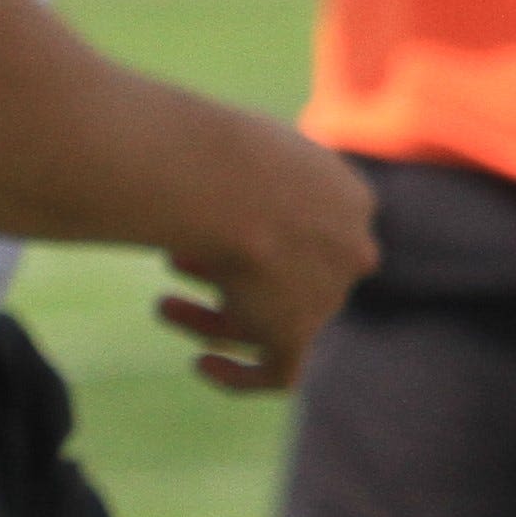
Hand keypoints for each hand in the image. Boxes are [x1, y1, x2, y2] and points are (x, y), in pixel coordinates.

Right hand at [160, 117, 377, 392]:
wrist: (229, 182)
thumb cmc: (216, 151)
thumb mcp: (236, 141)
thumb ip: (230, 165)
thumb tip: (173, 160)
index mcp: (349, 197)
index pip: (313, 229)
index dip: (250, 231)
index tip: (199, 227)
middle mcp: (350, 247)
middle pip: (295, 276)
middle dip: (231, 271)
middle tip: (178, 262)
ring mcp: (329, 292)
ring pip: (277, 320)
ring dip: (216, 318)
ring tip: (165, 304)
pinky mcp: (297, 330)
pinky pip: (277, 372)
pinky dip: (239, 375)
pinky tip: (201, 363)